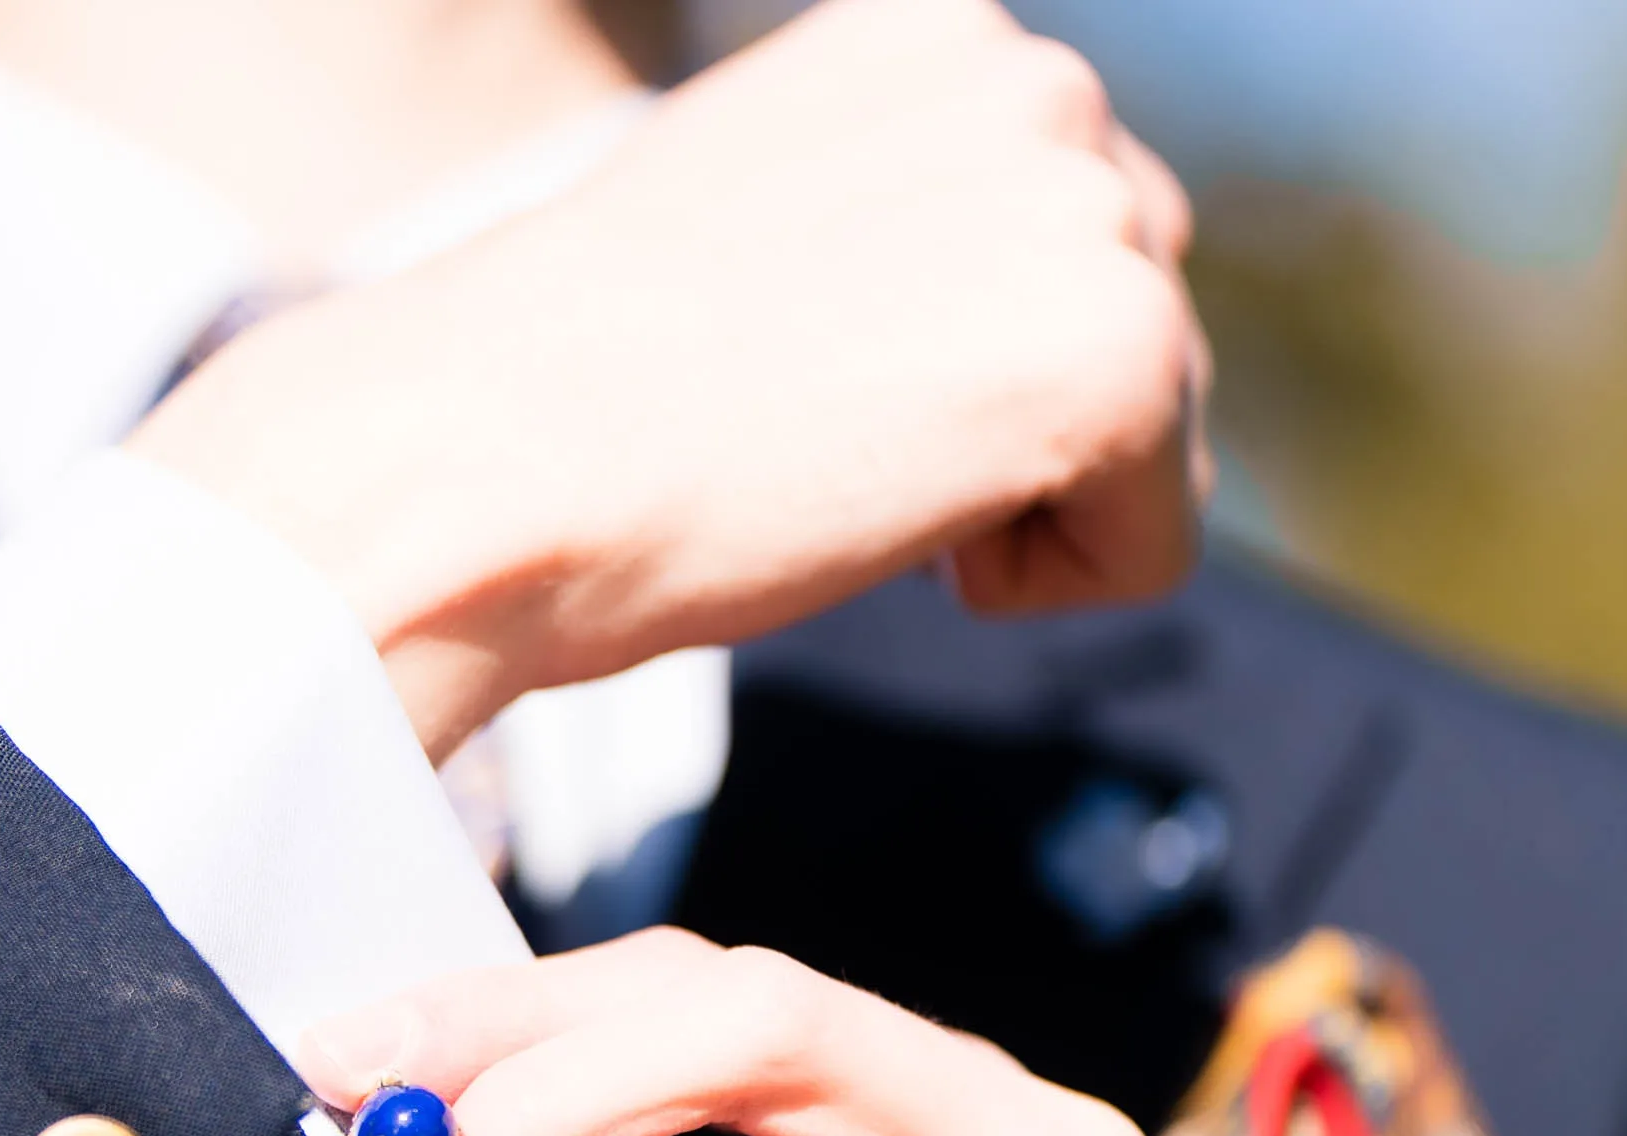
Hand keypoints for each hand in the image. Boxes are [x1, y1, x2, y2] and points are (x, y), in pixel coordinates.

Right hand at [131, 0, 1209, 761]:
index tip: (780, 375)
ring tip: (827, 469)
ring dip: (1001, 497)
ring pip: (1147, 429)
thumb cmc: (550, 395)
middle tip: (803, 433)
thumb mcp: (745, 238)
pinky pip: (1155, 542)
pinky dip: (1028, 588)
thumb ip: (889, 232)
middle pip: (1129, 315)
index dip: (927, 350)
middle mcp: (1033, 79)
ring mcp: (1087, 205)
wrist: (471, 461)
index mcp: (928, 36)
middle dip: (996, 412)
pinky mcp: (1117, 350)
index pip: (1049, 228)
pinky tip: (876, 525)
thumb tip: (970, 329)